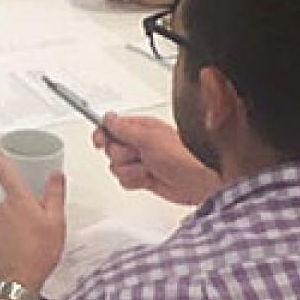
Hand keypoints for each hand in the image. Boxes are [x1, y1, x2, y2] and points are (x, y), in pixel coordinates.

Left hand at [0, 147, 66, 292]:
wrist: (19, 280)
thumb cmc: (38, 253)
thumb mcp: (56, 221)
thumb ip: (55, 194)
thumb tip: (55, 176)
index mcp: (18, 200)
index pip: (5, 171)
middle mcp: (2, 210)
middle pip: (12, 198)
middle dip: (25, 205)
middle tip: (39, 221)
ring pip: (8, 216)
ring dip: (18, 222)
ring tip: (33, 238)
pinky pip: (2, 231)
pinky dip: (11, 236)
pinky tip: (23, 246)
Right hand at [94, 113, 220, 205]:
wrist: (200, 180)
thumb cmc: (184, 155)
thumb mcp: (149, 139)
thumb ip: (125, 129)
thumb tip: (108, 118)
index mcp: (141, 128)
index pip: (111, 127)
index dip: (103, 134)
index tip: (99, 141)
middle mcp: (139, 143)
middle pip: (111, 149)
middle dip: (123, 155)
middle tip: (139, 155)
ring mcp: (141, 161)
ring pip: (117, 167)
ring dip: (131, 171)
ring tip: (148, 168)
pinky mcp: (143, 178)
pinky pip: (125, 181)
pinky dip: (135, 182)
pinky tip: (148, 179)